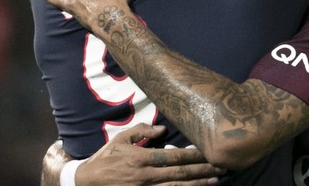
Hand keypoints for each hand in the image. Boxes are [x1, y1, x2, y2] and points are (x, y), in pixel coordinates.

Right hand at [76, 124, 224, 184]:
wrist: (86, 183)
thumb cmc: (105, 159)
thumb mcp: (120, 139)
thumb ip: (142, 132)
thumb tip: (162, 129)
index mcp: (142, 159)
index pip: (175, 156)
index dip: (194, 154)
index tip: (210, 151)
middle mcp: (146, 176)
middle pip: (181, 173)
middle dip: (203, 170)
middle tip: (222, 167)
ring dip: (198, 184)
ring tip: (216, 181)